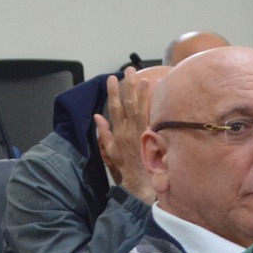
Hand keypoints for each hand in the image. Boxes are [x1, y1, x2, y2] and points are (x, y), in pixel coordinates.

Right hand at [94, 67, 160, 201]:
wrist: (139, 182)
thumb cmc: (124, 167)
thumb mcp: (108, 152)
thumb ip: (104, 133)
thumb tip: (97, 116)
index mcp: (117, 133)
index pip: (114, 108)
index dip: (112, 93)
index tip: (112, 79)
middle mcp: (128, 130)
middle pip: (128, 104)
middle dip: (128, 86)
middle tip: (129, 70)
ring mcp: (140, 132)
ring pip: (140, 108)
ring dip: (141, 92)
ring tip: (142, 77)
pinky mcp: (151, 136)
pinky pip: (151, 117)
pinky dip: (152, 105)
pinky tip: (155, 95)